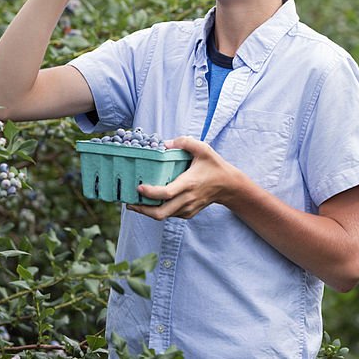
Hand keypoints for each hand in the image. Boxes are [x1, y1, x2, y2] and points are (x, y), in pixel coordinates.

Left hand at [126, 135, 240, 219]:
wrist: (229, 186)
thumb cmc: (215, 166)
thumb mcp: (203, 149)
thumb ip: (185, 142)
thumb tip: (165, 144)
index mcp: (189, 183)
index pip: (166, 193)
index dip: (150, 192)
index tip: (138, 187)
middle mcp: (187, 199)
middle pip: (160, 213)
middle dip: (142, 210)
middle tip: (129, 202)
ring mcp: (188, 208)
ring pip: (163, 216)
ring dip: (148, 211)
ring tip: (136, 203)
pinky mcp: (188, 213)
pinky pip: (170, 215)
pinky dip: (159, 210)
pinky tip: (152, 203)